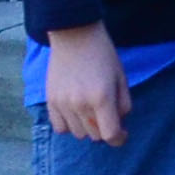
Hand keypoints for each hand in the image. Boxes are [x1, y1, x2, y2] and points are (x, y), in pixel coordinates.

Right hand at [42, 27, 131, 144]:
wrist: (74, 35)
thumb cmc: (103, 55)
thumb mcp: (121, 78)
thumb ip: (123, 105)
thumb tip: (119, 125)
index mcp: (102, 98)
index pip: (110, 135)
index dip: (120, 138)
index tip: (123, 133)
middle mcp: (80, 105)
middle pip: (95, 136)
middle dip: (104, 128)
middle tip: (106, 112)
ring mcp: (63, 104)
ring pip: (78, 134)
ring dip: (87, 127)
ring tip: (90, 108)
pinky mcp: (50, 101)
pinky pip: (60, 128)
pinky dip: (69, 124)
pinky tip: (74, 112)